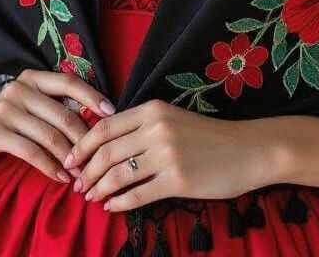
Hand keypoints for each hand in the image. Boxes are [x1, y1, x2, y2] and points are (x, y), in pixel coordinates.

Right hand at [0, 68, 115, 179]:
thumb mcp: (25, 108)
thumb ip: (50, 108)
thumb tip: (91, 121)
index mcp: (31, 79)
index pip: (69, 82)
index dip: (92, 96)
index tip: (112, 112)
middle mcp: (20, 89)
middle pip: (64, 113)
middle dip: (84, 139)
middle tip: (98, 159)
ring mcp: (6, 109)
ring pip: (50, 134)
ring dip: (69, 158)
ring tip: (82, 174)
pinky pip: (31, 151)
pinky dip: (50, 166)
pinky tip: (60, 177)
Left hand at [63, 99, 272, 211]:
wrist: (247, 149)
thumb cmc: (209, 136)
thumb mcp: (173, 119)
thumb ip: (143, 126)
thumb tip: (107, 144)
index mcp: (153, 110)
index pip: (105, 127)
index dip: (83, 145)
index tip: (71, 160)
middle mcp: (157, 129)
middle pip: (106, 152)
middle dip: (86, 171)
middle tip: (77, 185)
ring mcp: (167, 155)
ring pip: (118, 175)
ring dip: (99, 189)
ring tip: (91, 198)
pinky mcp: (177, 181)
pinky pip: (137, 195)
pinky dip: (119, 203)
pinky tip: (112, 207)